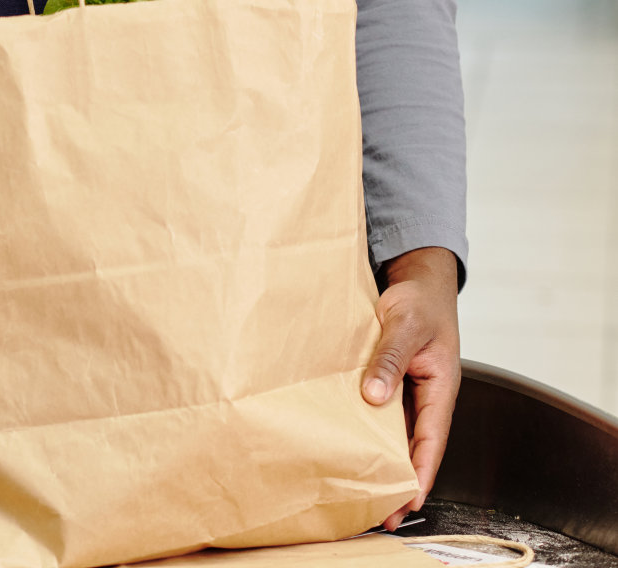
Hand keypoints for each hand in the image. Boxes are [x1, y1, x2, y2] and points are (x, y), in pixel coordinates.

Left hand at [361, 245, 460, 528]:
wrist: (417, 276)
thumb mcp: (405, 324)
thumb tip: (374, 397)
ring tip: (360, 488)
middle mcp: (426, 394)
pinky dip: (368, 428)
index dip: (420, 474)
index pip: (431, 440)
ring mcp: (408, 389)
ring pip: (395, 430)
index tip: (407, 504)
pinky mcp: (389, 379)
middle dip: (399, 479)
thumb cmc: (421, 298)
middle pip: (414, 445)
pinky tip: (348, 441)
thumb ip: (390, 358)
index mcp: (441, 387)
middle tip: (378, 512)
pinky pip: (380, 410)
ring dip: (381, 456)